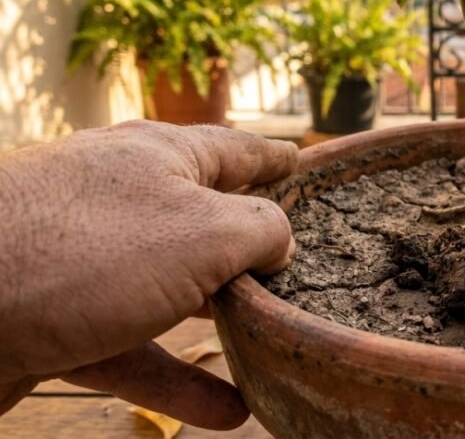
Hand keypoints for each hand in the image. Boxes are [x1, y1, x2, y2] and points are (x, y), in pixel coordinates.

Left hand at [0, 121, 297, 428]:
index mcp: (160, 158)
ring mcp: (90, 262)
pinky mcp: (62, 321)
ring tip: (270, 344)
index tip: (304, 165)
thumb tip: (279, 242)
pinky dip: (180, 379)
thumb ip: (259, 230)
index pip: (235, 150)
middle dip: (252, 248)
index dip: (276, 160)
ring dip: (224, 325)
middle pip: (205, 220)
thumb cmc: (84, 254)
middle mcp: (125, 200)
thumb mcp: (202, 231)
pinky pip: (136, 349)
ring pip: (175, 293)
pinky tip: (227, 411)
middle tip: (299, 268)